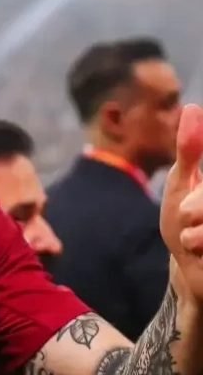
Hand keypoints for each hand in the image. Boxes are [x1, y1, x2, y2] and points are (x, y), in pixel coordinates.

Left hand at [161, 104, 202, 300]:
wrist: (190, 275)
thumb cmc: (183, 224)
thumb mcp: (182, 182)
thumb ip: (190, 148)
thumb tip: (192, 108)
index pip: (198, 166)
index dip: (194, 196)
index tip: (185, 206)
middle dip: (195, 206)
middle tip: (185, 217)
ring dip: (196, 233)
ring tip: (192, 239)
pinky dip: (201, 249)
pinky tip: (199, 253)